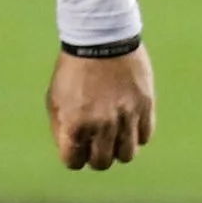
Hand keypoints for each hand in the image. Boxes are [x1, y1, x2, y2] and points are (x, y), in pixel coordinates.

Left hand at [48, 45, 154, 170]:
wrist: (100, 39)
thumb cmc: (73, 70)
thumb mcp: (56, 99)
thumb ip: (63, 129)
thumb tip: (73, 151)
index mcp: (75, 124)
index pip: (74, 162)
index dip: (74, 156)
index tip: (77, 147)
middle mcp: (101, 125)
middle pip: (102, 163)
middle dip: (96, 156)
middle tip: (96, 142)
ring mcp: (126, 117)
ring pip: (126, 155)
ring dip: (118, 148)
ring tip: (114, 134)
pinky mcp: (145, 106)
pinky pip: (145, 136)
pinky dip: (136, 134)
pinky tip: (128, 122)